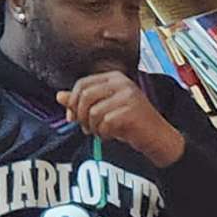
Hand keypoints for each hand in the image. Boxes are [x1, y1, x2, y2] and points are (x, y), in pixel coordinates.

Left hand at [63, 69, 182, 166]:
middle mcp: (121, 83)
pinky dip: (104, 133)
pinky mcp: (131, 111)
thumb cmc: (130, 123)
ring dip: (94, 128)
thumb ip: (82, 102)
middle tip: (87, 128)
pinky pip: (105, 123)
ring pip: (94, 111)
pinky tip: (112, 135)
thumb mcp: (103, 110)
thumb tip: (59, 96)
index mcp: (114, 78)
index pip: (82, 84)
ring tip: (102, 132)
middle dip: (81, 116)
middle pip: (85, 96)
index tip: (72, 118)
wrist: (157, 138)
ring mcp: (128, 96)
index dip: (72, 102)